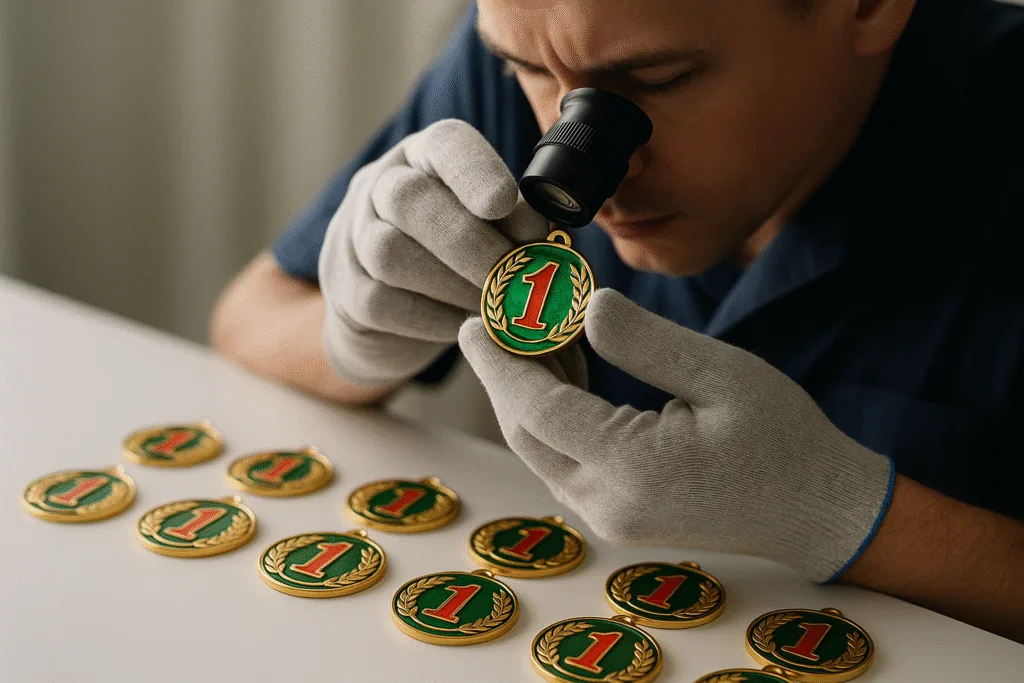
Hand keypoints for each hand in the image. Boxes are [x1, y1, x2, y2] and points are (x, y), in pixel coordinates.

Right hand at [318, 119, 547, 386]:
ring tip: (496, 304)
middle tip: (512, 273)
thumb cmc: (456, 254)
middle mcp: (381, 186)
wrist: (390, 308)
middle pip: (407, 199)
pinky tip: (466, 326)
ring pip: (389, 252)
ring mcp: (353, 238)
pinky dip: (432, 317)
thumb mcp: (490, 227)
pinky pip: (382, 302)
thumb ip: (515, 223)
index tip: (504, 203)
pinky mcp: (347, 291)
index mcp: (426, 157)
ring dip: (452, 282)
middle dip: (467, 239)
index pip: (444, 144)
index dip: (474, 171)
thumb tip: (543, 235)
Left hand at [459, 288, 894, 581]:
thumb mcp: (721, 374)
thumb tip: (585, 307)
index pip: (539, 409)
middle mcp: (608, 504)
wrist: (818, 511)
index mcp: (634, 469)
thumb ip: (645, 342)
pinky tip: (565, 370)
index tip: (474, 322)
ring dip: (527, 393)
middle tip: (494, 320)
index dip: (501, 363)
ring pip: (540, 448)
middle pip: (526, 432)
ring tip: (530, 334)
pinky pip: (565, 460)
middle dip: (503, 375)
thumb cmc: (784, 439)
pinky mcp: (617, 515)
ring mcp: (609, 516)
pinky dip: (554, 416)